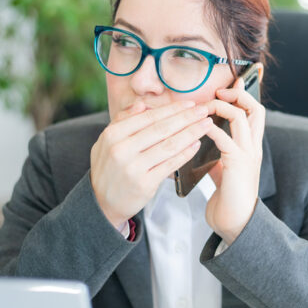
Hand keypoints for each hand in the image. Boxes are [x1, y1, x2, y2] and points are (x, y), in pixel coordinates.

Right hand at [90, 100, 213, 228]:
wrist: (101, 203)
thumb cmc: (108, 168)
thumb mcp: (106, 141)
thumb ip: (122, 120)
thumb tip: (143, 104)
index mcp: (112, 135)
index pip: (149, 117)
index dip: (172, 109)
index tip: (189, 104)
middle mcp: (121, 150)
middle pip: (162, 129)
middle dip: (187, 118)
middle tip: (203, 111)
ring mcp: (133, 168)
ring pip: (169, 146)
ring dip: (191, 133)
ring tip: (206, 126)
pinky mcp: (144, 184)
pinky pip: (170, 165)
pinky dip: (185, 154)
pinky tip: (196, 145)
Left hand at [205, 77, 265, 244]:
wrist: (236, 224)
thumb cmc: (228, 198)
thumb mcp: (226, 169)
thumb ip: (221, 152)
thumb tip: (205, 139)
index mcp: (252, 146)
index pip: (255, 112)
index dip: (246, 95)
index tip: (232, 83)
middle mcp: (254, 147)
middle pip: (255, 108)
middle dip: (238, 94)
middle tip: (219, 90)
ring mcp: (248, 155)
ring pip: (241, 117)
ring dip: (221, 107)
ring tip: (205, 105)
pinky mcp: (238, 165)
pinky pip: (225, 138)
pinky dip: (211, 128)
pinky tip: (199, 126)